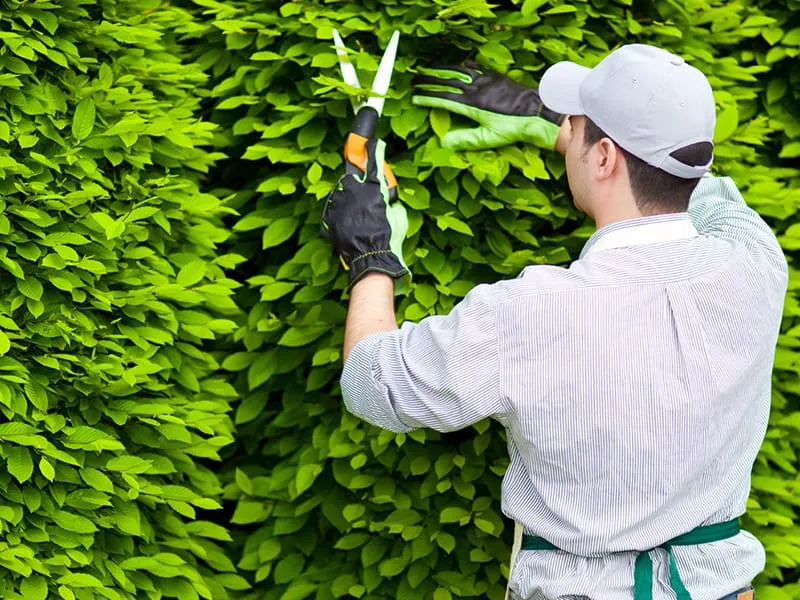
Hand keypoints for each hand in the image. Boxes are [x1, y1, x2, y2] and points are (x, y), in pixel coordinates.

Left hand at [321, 138, 409, 289]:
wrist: (370, 258)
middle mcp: (352, 191)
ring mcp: (338, 204)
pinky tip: (352, 227)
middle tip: (367, 200)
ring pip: (341, 194)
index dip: (375, 151)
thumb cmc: (388, 238)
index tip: (374, 143)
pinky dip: (342, 216)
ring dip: (349, 201)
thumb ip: (391, 202)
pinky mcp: (329, 217)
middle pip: (352, 179)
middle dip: (358, 186)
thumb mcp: (399, 216)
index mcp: (371, 188)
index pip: (374, 163)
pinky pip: (335, 211)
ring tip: (359, 218)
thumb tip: (389, 202)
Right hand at [411, 60, 565, 150]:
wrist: (536, 111)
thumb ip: (466, 139)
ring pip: (458, 71)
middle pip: (447, 82)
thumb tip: (444, 142)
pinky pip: (475, 67)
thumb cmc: (513, 127)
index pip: (443, 99)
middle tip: (415, 80)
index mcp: (472, 105)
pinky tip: (458, 64)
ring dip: (442, 69)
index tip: (415, 97)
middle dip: (429, 80)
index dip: (427, 97)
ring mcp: (486, 80)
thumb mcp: (488, 138)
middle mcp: (476, 89)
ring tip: (429, 68)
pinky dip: (462, 65)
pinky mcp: (495, 76)